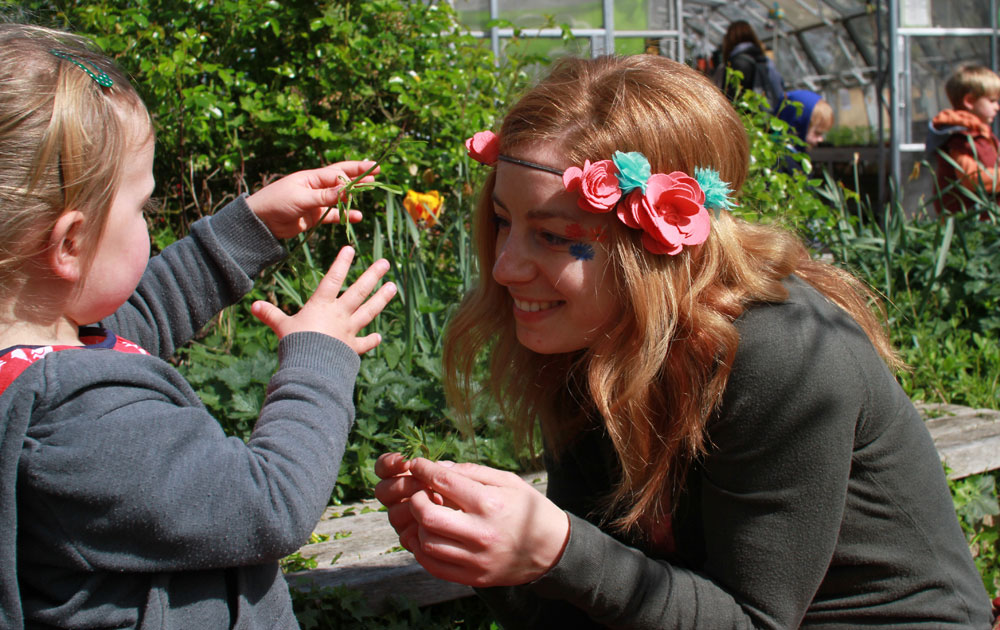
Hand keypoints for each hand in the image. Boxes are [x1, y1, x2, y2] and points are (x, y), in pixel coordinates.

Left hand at [245, 160, 379, 238]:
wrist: (261, 222)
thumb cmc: (276, 202)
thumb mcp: (301, 198)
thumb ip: (324, 196)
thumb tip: (346, 190)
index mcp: (311, 177)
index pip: (337, 172)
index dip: (355, 171)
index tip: (372, 169)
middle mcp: (316, 187)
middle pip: (341, 181)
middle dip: (358, 178)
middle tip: (376, 175)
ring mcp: (316, 201)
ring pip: (340, 198)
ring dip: (353, 197)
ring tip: (368, 194)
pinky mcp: (315, 216)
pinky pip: (334, 214)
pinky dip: (345, 215)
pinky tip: (357, 216)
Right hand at [251, 246, 395, 353]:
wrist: (312, 368)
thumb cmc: (295, 344)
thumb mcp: (281, 327)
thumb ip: (270, 315)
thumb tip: (253, 305)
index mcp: (321, 306)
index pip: (333, 279)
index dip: (341, 263)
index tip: (351, 248)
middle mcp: (339, 315)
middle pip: (359, 291)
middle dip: (372, 276)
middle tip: (385, 263)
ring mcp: (348, 331)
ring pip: (369, 311)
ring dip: (381, 299)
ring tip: (394, 287)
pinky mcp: (352, 348)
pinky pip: (364, 343)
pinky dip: (372, 340)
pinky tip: (379, 336)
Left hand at [375, 455, 570, 587]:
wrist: (554, 549)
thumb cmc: (530, 509)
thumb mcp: (508, 481)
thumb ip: (472, 472)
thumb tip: (439, 467)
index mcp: (490, 504)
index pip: (444, 483)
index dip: (424, 470)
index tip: (416, 465)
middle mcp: (481, 533)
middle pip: (428, 516)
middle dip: (415, 500)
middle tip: (419, 493)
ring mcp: (477, 559)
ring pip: (428, 543)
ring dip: (419, 526)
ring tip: (426, 516)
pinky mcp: (475, 577)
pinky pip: (435, 567)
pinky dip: (422, 551)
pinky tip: (425, 537)